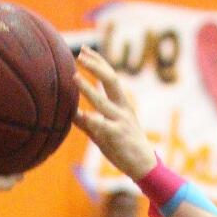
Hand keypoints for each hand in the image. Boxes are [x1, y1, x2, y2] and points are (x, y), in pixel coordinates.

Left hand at [74, 46, 156, 180]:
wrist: (144, 166)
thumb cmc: (124, 148)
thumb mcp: (106, 133)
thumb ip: (88, 124)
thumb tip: (72, 115)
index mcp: (122, 105)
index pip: (110, 77)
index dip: (98, 62)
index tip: (85, 50)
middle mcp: (122, 109)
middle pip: (111, 81)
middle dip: (96, 67)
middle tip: (80, 55)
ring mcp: (120, 122)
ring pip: (103, 102)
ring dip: (88, 89)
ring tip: (74, 78)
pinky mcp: (117, 137)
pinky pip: (102, 126)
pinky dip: (92, 119)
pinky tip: (81, 114)